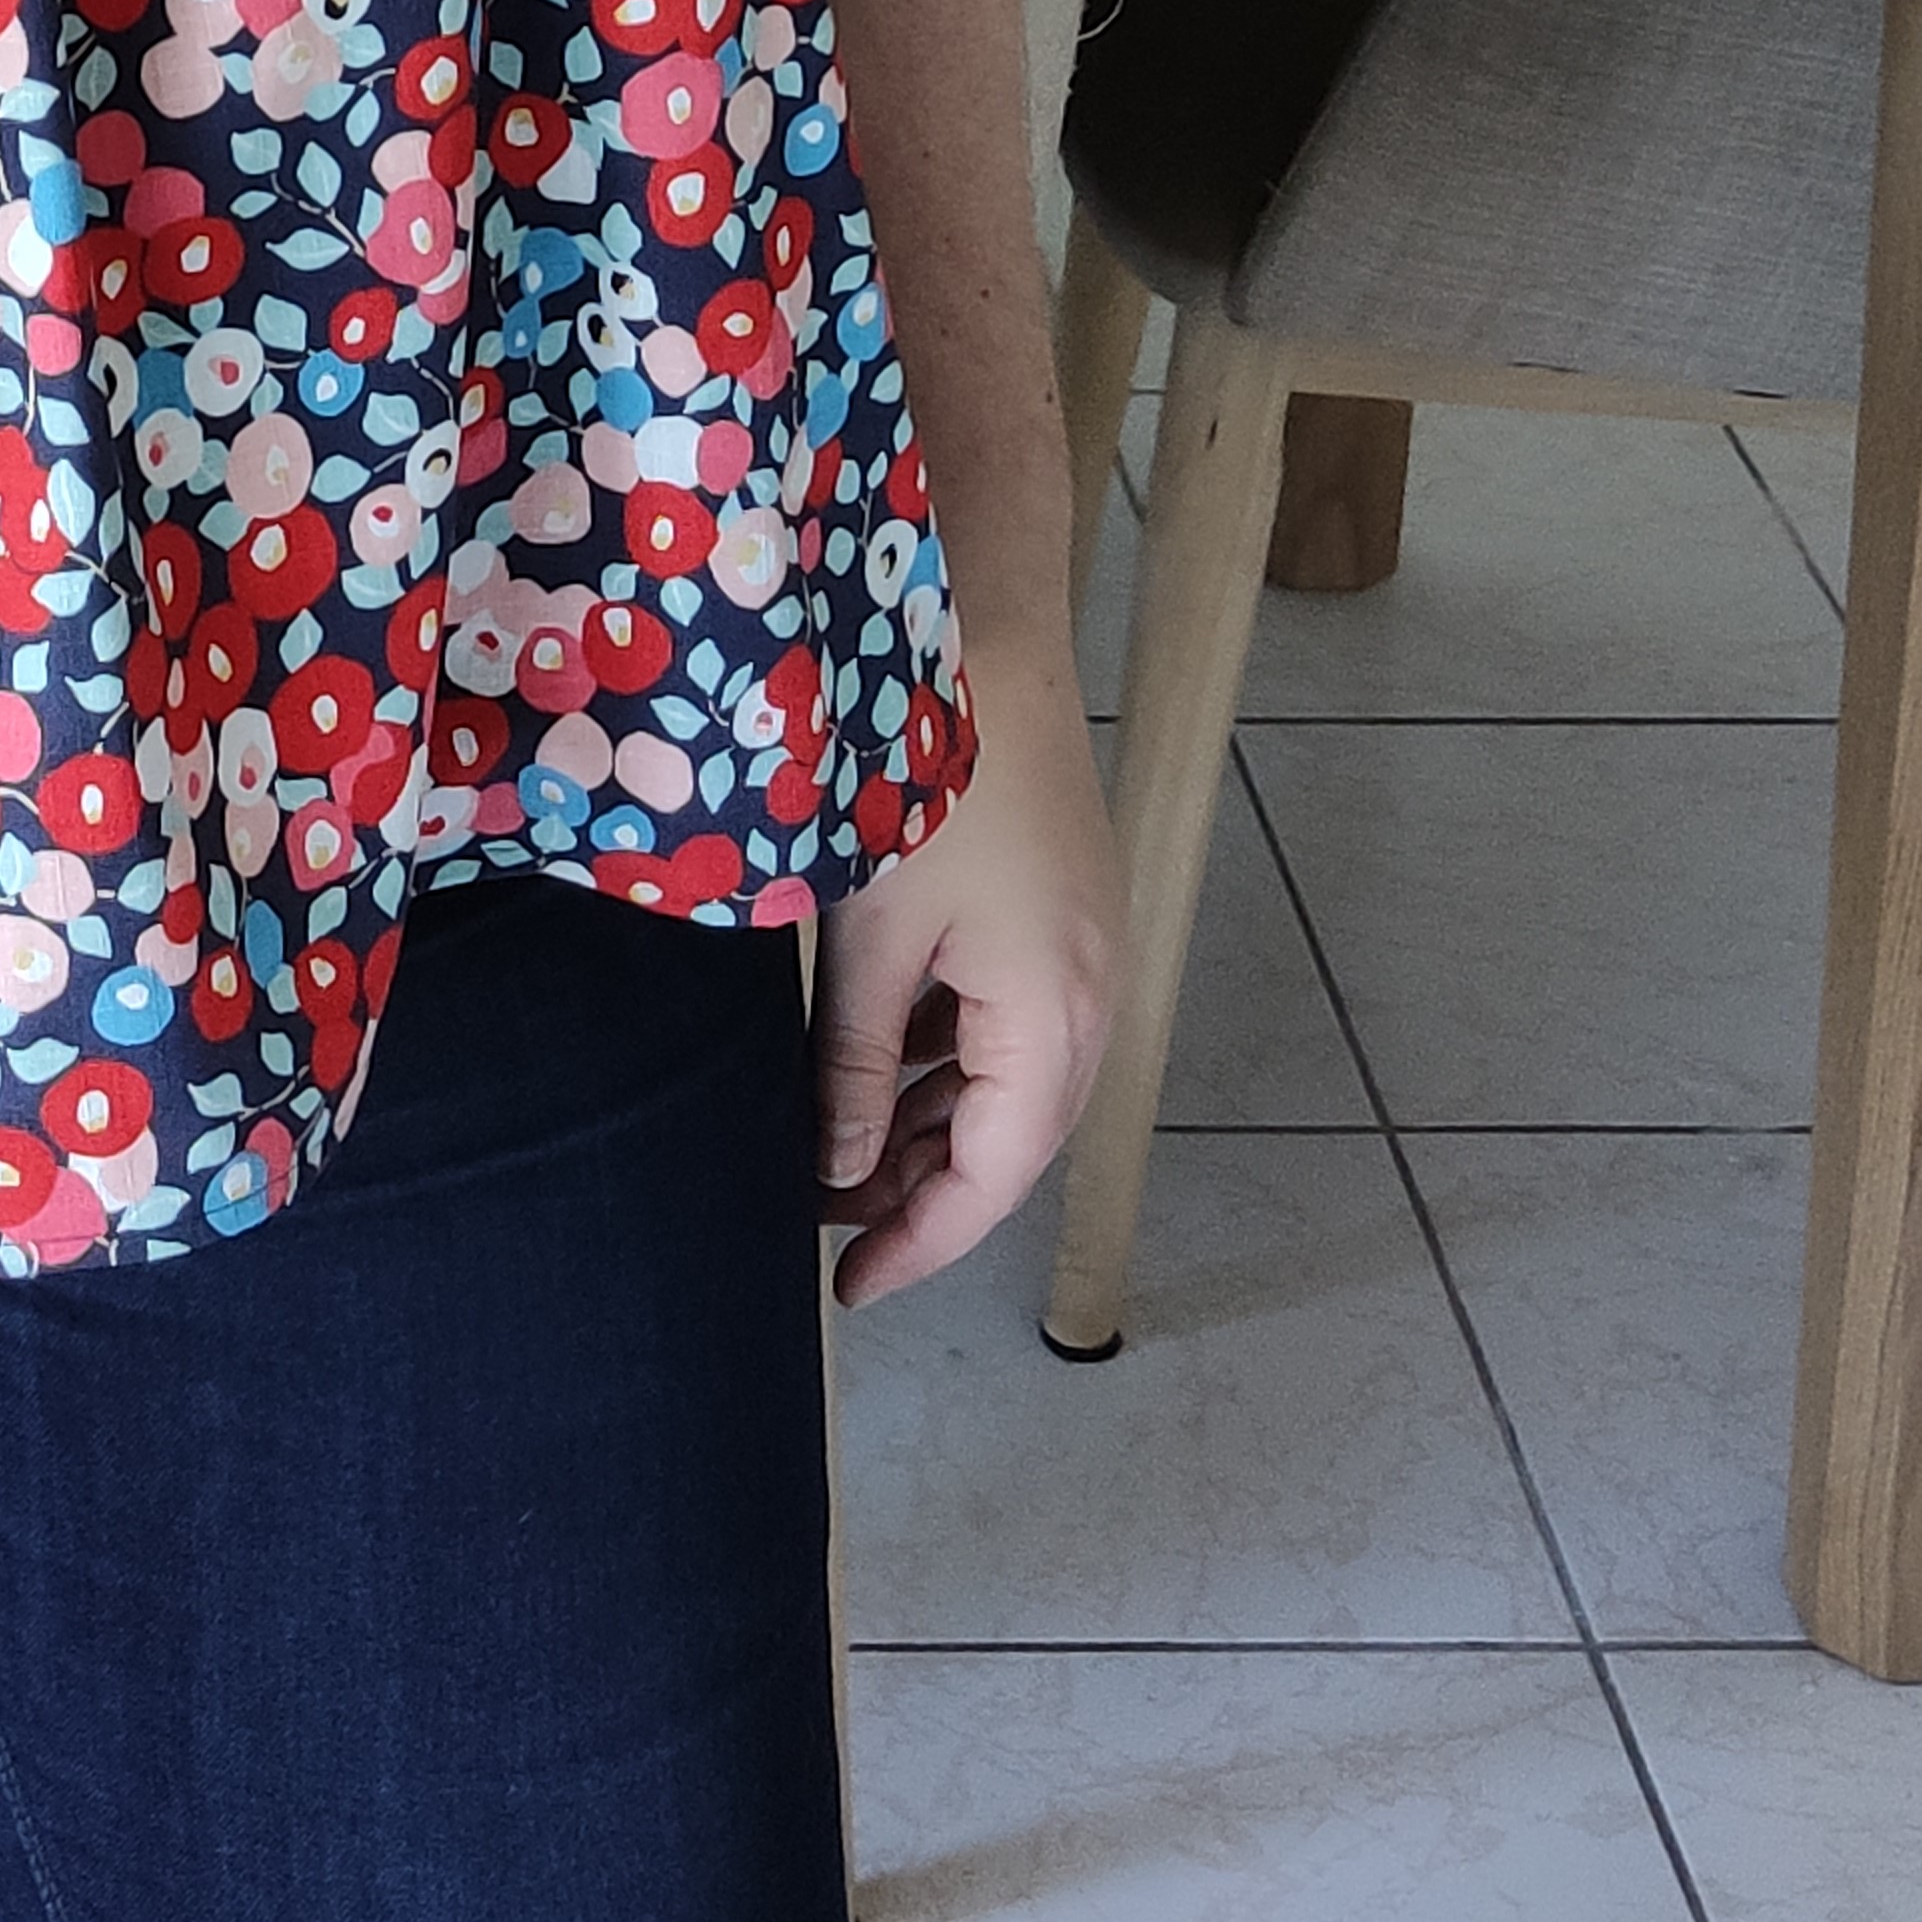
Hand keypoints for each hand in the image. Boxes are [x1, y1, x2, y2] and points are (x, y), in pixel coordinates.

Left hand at [812, 626, 1122, 1308]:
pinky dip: (951, 1061)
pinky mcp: (1065, 912)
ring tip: (840, 1156)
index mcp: (1053, 1019)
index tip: (848, 1288)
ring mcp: (1086, 951)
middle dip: (923, 1192)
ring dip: (936, 1127)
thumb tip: (843, 1173)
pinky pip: (1014, 1023)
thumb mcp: (873, 938)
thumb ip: (859, 1065)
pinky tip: (882, 1066)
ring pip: (1013, 1083)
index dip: (919, 1243)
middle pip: (1012, 1141)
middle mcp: (1093, 998)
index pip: (991, 1179)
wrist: (984, 633)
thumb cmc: (923, 776)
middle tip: (828, 1226)